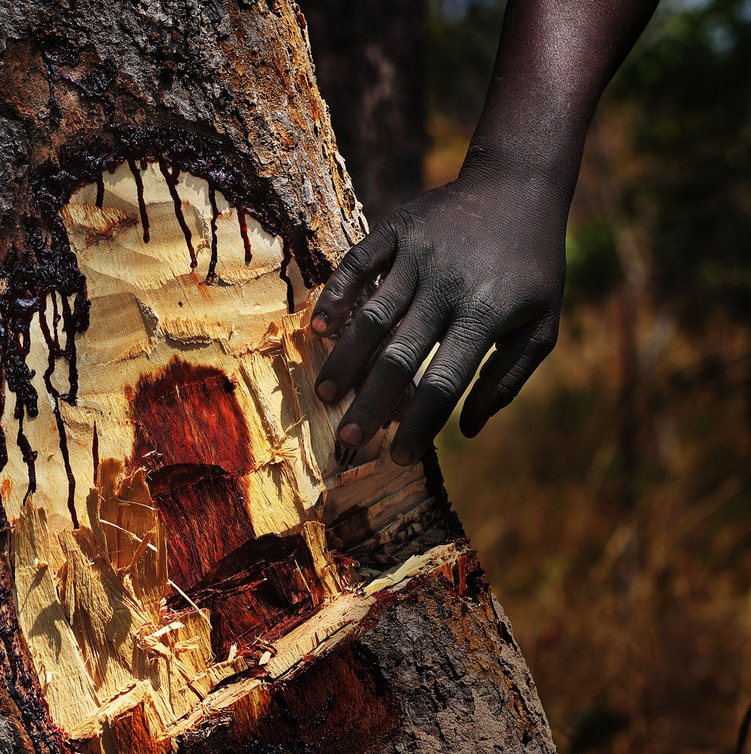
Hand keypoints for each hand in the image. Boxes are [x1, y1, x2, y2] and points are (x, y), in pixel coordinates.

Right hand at [310, 164, 567, 465]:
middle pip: (400, 356)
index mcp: (487, 314)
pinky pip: (359, 265)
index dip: (418, 425)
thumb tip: (466, 431)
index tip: (397, 459)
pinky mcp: (397, 228)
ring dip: (345, 359)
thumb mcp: (541, 325)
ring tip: (325, 395)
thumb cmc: (533, 266)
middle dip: (370, 404)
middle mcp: (449, 285)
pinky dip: (337, 297)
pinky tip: (320, 330)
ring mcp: (420, 254)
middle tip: (347, 441)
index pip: (444, 382)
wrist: (520, 185)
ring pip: (372, 315)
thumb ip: (506, 379)